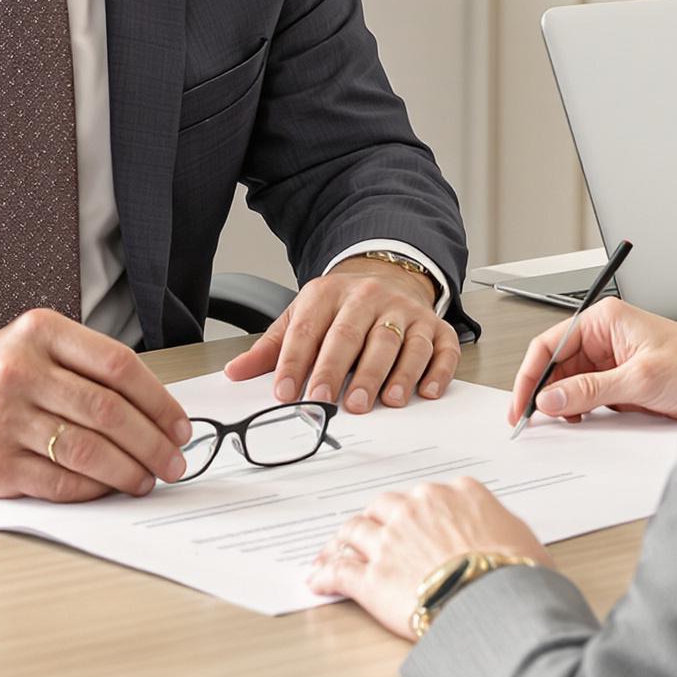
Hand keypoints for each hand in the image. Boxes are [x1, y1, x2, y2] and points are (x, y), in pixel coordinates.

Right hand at [0, 308, 192, 502]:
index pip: (118, 366)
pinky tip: (109, 488)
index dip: (159, 401)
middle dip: (153, 443)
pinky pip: (60, 481)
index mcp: (40, 333)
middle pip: (109, 412)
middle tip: (175, 461)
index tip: (180, 425)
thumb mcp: (33, 346)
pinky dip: (94, 489)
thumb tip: (155, 411)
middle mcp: (20, 372)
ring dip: (129, 471)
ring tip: (147, 479)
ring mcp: (4, 420)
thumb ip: (86, 367)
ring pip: (88, 450)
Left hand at [222, 258, 459, 411]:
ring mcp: (405, 311)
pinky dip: (436, 371)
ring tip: (380, 402)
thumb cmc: (341, 308)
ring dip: (389, 374)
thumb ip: (272, 348)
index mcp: (328, 294)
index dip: (295, 362)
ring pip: (398, 341)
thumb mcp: (302, 316)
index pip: (308, 329)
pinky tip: (426, 392)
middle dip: (339, 370)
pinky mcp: (436, 327)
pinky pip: (440, 348)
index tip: (287, 393)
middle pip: (353, 334)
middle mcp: (369, 298)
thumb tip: (236, 372)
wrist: (389, 275)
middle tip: (328, 401)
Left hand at [307, 478, 551, 637]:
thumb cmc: (517, 575)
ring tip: (334, 549)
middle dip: (377, 519)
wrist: (497, 604)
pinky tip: (318, 580)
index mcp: (456, 494)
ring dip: (343, 541)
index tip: (413, 520)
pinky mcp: (371, 577)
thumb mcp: (523, 537)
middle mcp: (417, 508)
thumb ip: (500, 524)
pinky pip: (339, 570)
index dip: (417, 511)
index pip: (428, 496)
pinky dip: (324, 574)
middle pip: (385, 506)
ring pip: (354, 530)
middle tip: (371, 532)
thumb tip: (499, 531)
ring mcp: (390, 541)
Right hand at [507, 299, 676, 425]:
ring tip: (562, 421)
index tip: (521, 404)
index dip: (530, 375)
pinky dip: (580, 409)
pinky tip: (581, 420)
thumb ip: (590, 390)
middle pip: (555, 364)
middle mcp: (604, 335)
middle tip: (532, 420)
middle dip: (544, 391)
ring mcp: (611, 358)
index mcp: (604, 320)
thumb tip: (550, 399)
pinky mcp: (619, 380)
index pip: (549, 344)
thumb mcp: (639, 379)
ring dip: (563, 402)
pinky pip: (587, 393)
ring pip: (569, 381)